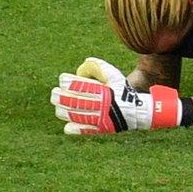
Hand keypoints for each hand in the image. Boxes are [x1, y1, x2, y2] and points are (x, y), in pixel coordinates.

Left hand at [50, 57, 181, 134]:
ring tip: (57, 106)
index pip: (83, 87)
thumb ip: (101, 67)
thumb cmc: (123, 91)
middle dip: (61, 97)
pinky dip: (75, 129)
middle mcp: (102, 105)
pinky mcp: (101, 129)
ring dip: (64, 111)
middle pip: (76, 102)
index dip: (70, 82)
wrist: (138, 111)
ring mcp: (101, 118)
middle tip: (54, 93)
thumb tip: (86, 61)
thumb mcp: (115, 76)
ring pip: (77, 116)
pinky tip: (66, 126)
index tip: (62, 79)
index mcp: (105, 91)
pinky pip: (85, 130)